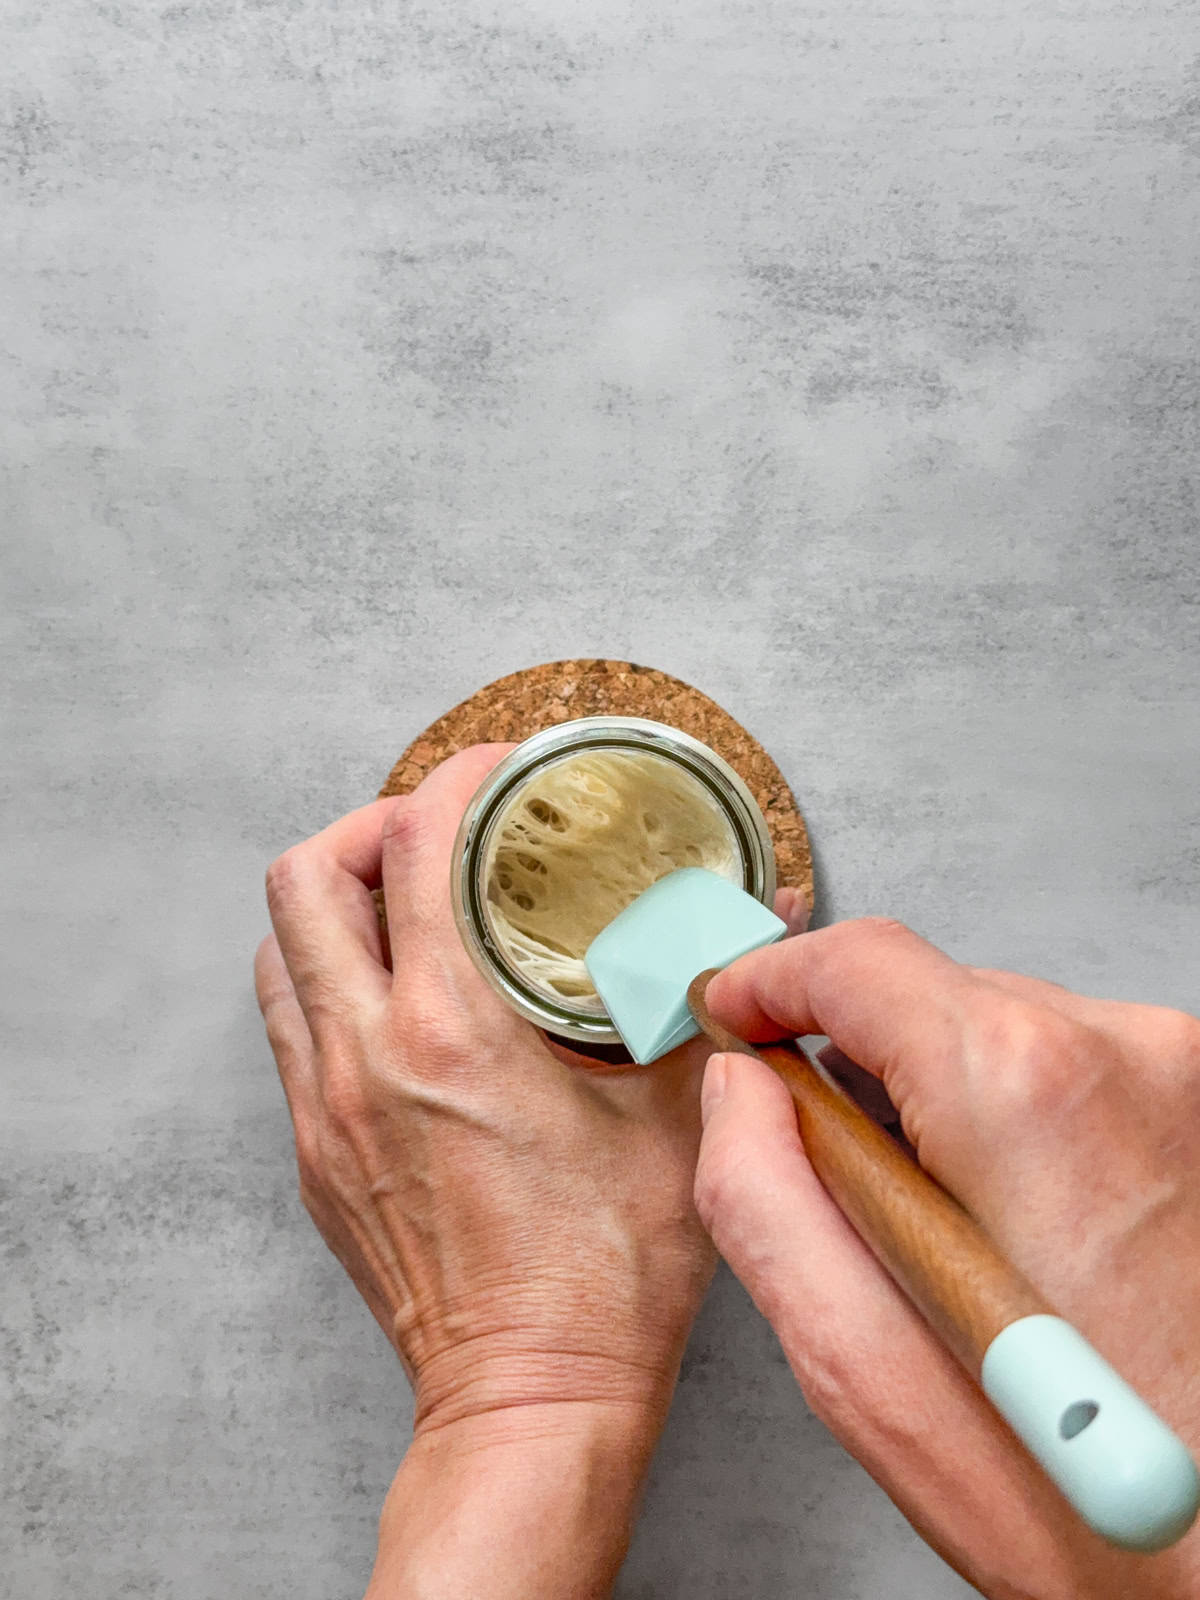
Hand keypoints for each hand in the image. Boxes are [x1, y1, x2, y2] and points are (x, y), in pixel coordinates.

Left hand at [254, 741, 809, 1597]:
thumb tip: (756, 916)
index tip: (495, 773)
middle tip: (438, 833)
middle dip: (367, 827)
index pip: (418, 852)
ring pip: (279, 952)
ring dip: (336, 903)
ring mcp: (323, 1110)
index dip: (455, 783)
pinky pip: (290, 1027)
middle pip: (304, 880)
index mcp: (450, 1036)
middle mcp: (363, 1060)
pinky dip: (329, 977)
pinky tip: (399, 998)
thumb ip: (708, 1002)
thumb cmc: (605, 1282)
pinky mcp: (315, 1155)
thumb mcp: (680, 1122)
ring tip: (410, 902)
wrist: (530, 1402)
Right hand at [695, 919, 1199, 1599]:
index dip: (771, 982)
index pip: (860, 960)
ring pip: (1002, 1030)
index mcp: (1025, 1092)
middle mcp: (1126, 1055)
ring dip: (944, 1101)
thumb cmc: (1083, 1504)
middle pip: (932, 993)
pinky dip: (1016, 1123)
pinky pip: (1071, 1071)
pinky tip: (1016, 1232)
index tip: (734, 1015)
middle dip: (859, 1062)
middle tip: (835, 1179)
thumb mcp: (861, 1365)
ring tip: (944, 1237)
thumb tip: (739, 1093)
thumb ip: (762, 1196)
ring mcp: (1185, 1080)